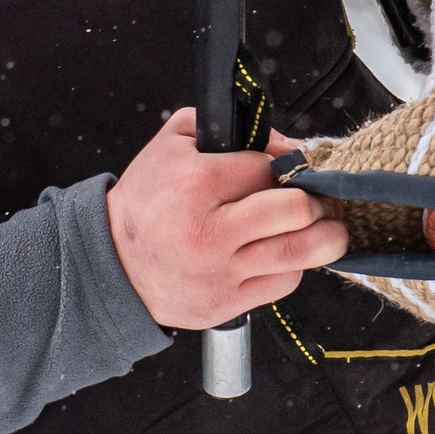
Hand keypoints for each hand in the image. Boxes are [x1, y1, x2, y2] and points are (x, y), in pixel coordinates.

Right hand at [106, 107, 347, 329]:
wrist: (110, 262)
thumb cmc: (146, 200)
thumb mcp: (173, 143)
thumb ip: (230, 128)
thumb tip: (287, 146)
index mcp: (196, 186)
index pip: (269, 169)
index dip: (289, 164)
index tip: (292, 167)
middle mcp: (209, 234)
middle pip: (295, 212)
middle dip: (317, 200)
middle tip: (318, 197)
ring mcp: (219, 274)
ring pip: (299, 254)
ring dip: (323, 237)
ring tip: (324, 225)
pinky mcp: (224, 304)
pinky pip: (282, 284)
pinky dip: (294, 266)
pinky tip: (285, 252)